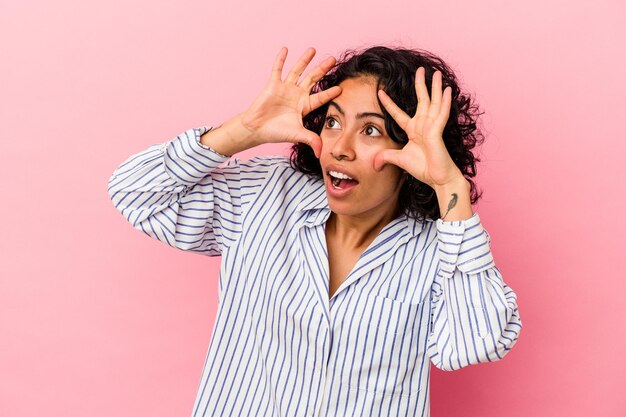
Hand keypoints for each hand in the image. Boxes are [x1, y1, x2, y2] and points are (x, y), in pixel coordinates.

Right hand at [239, 47, 341, 156]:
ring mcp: (286, 88)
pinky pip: (278, 69)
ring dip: (304, 60)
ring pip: (298, 71)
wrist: (257, 129)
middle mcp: (297, 95)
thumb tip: (322, 154)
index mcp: (305, 106)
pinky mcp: (273, 85)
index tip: (341, 87)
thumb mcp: (297, 135)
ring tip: (313, 49)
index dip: (330, 92)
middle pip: (313, 79)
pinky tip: (286, 49)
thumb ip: (311, 140)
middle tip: (333, 59)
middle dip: (322, 69)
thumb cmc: (277, 132)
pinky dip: (281, 59)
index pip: (321, 97)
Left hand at [373, 68, 463, 188]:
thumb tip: (375, 164)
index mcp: (413, 129)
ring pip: (433, 102)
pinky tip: (447, 89)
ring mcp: (432, 126)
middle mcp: (423, 124)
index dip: (389, 103)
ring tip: (434, 73)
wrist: (437, 178)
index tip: (380, 92)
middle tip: (419, 69)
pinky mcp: (438, 131)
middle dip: (420, 84)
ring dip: (434, 87)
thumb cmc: (422, 168)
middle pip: (421, 100)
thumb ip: (386, 158)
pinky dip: (444, 101)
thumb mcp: (399, 160)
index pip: (398, 113)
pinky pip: (442, 113)